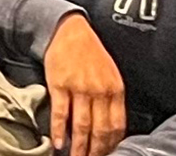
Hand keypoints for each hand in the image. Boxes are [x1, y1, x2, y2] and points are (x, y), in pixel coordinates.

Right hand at [43, 12, 126, 155]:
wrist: (70, 31)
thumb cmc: (90, 53)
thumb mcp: (110, 74)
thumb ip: (112, 98)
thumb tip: (110, 126)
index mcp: (115, 89)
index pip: (117, 125)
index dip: (112, 144)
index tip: (107, 154)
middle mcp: (99, 90)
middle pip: (100, 129)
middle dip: (96, 150)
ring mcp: (79, 88)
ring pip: (81, 125)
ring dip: (79, 146)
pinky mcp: (59, 85)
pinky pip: (60, 113)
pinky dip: (59, 130)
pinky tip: (58, 143)